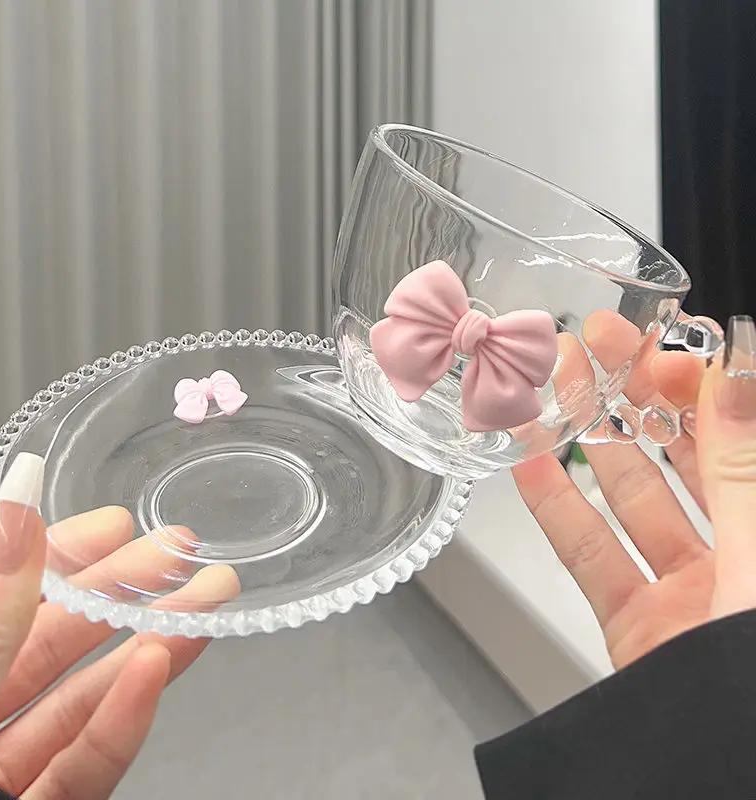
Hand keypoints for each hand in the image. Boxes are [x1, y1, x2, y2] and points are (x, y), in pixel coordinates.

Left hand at [0, 454, 239, 798]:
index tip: (119, 524)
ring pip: (85, 699)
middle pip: (57, 643)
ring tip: (203, 604)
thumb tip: (16, 510)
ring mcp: (4, 773)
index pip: (5, 599)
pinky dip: (127, 717)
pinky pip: (88, 764)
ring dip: (149, 646)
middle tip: (185, 556)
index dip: (64, 554)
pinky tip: (158, 672)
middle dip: (127, 593)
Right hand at [513, 314, 755, 668]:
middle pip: (686, 455)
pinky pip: (593, 558)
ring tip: (551, 390)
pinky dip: (559, 511)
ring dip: (591, 443)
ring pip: (633, 499)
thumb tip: (734, 374)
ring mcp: (692, 592)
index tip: (656, 342)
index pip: (741, 433)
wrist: (713, 776)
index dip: (700, 382)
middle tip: (592, 346)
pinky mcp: (641, 626)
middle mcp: (746, 554)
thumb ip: (743, 471)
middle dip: (637, 395)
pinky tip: (532, 467)